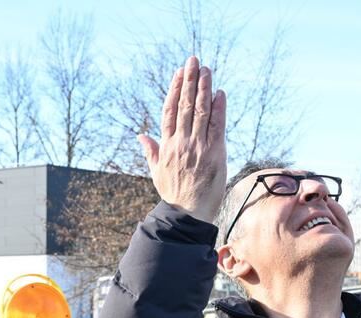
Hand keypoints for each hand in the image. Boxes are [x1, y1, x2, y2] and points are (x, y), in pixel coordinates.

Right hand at [138, 55, 226, 222]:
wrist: (188, 213)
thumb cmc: (173, 193)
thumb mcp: (157, 172)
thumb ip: (151, 151)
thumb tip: (141, 135)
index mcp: (167, 145)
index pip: (170, 111)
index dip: (175, 90)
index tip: (179, 73)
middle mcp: (181, 143)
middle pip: (185, 105)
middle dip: (190, 81)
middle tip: (194, 61)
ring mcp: (198, 147)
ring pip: (201, 111)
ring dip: (204, 88)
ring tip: (207, 70)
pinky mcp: (214, 154)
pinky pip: (217, 126)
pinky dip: (218, 109)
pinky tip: (219, 93)